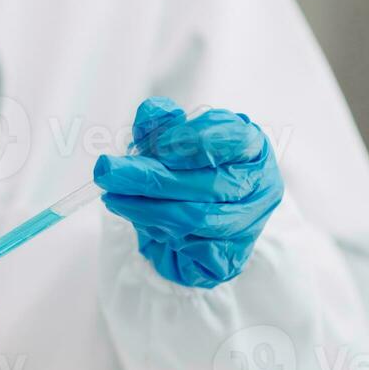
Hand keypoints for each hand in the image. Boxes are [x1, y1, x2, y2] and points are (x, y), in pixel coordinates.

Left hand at [93, 97, 283, 287]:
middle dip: (152, 178)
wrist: (196, 222)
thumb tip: (151, 112)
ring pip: (197, 218)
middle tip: (109, 172)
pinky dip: (157, 231)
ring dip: (147, 208)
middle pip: (208, 184)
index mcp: (252, 148)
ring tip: (113, 197)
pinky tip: (136, 218)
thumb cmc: (188, 171)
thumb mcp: (173, 140)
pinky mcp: (231, 256)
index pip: (233, 140)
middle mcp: (259, 186)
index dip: (195, 142)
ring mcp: (249, 224)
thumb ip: (161, 124)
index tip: (159, 146)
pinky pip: (191, 247)